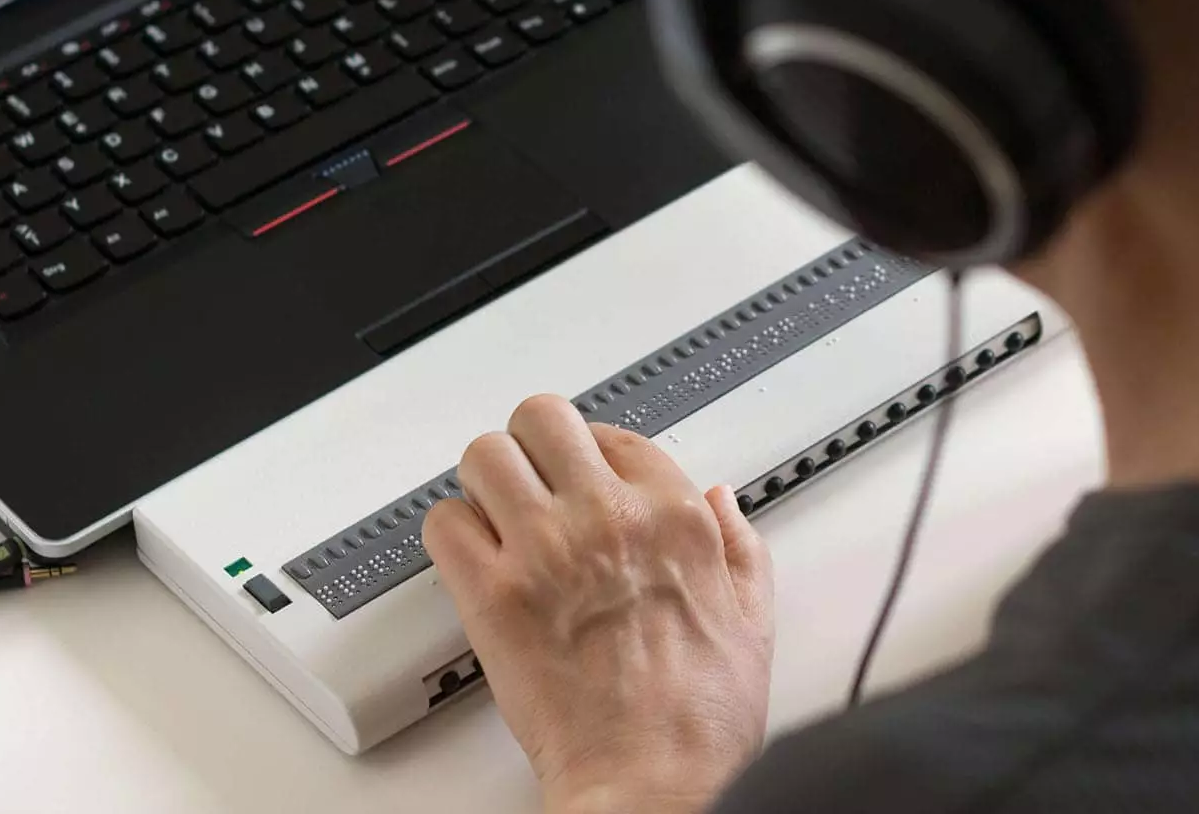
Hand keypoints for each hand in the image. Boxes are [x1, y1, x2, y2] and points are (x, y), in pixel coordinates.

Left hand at [424, 396, 775, 813]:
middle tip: (530, 478)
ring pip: (485, 457)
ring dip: (485, 482)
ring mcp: (547, 551)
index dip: (593, 454)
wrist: (652, 782)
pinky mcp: (494, 596)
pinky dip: (451, 535)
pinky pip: (445, 524)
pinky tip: (472, 559)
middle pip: (543, 420)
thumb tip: (721, 500)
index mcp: (675, 517)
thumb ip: (740, 544)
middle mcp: (609, 518)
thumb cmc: (699, 720)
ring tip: (494, 514)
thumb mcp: (754, 617)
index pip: (617, 435)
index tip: (583, 475)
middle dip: (531, 445)